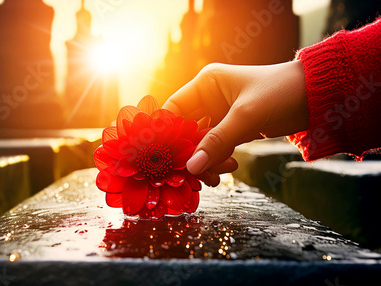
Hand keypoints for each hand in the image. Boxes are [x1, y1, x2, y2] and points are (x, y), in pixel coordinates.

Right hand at [163, 60, 307, 185]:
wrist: (317, 96)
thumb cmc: (280, 92)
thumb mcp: (246, 117)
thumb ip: (217, 142)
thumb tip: (191, 167)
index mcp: (207, 83)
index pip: (174, 109)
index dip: (166, 132)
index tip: (164, 156)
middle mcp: (209, 97)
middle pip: (186, 130)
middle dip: (189, 153)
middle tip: (194, 174)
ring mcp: (221, 114)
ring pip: (201, 142)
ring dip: (205, 160)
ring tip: (215, 177)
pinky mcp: (233, 128)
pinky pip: (216, 147)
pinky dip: (218, 160)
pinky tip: (226, 170)